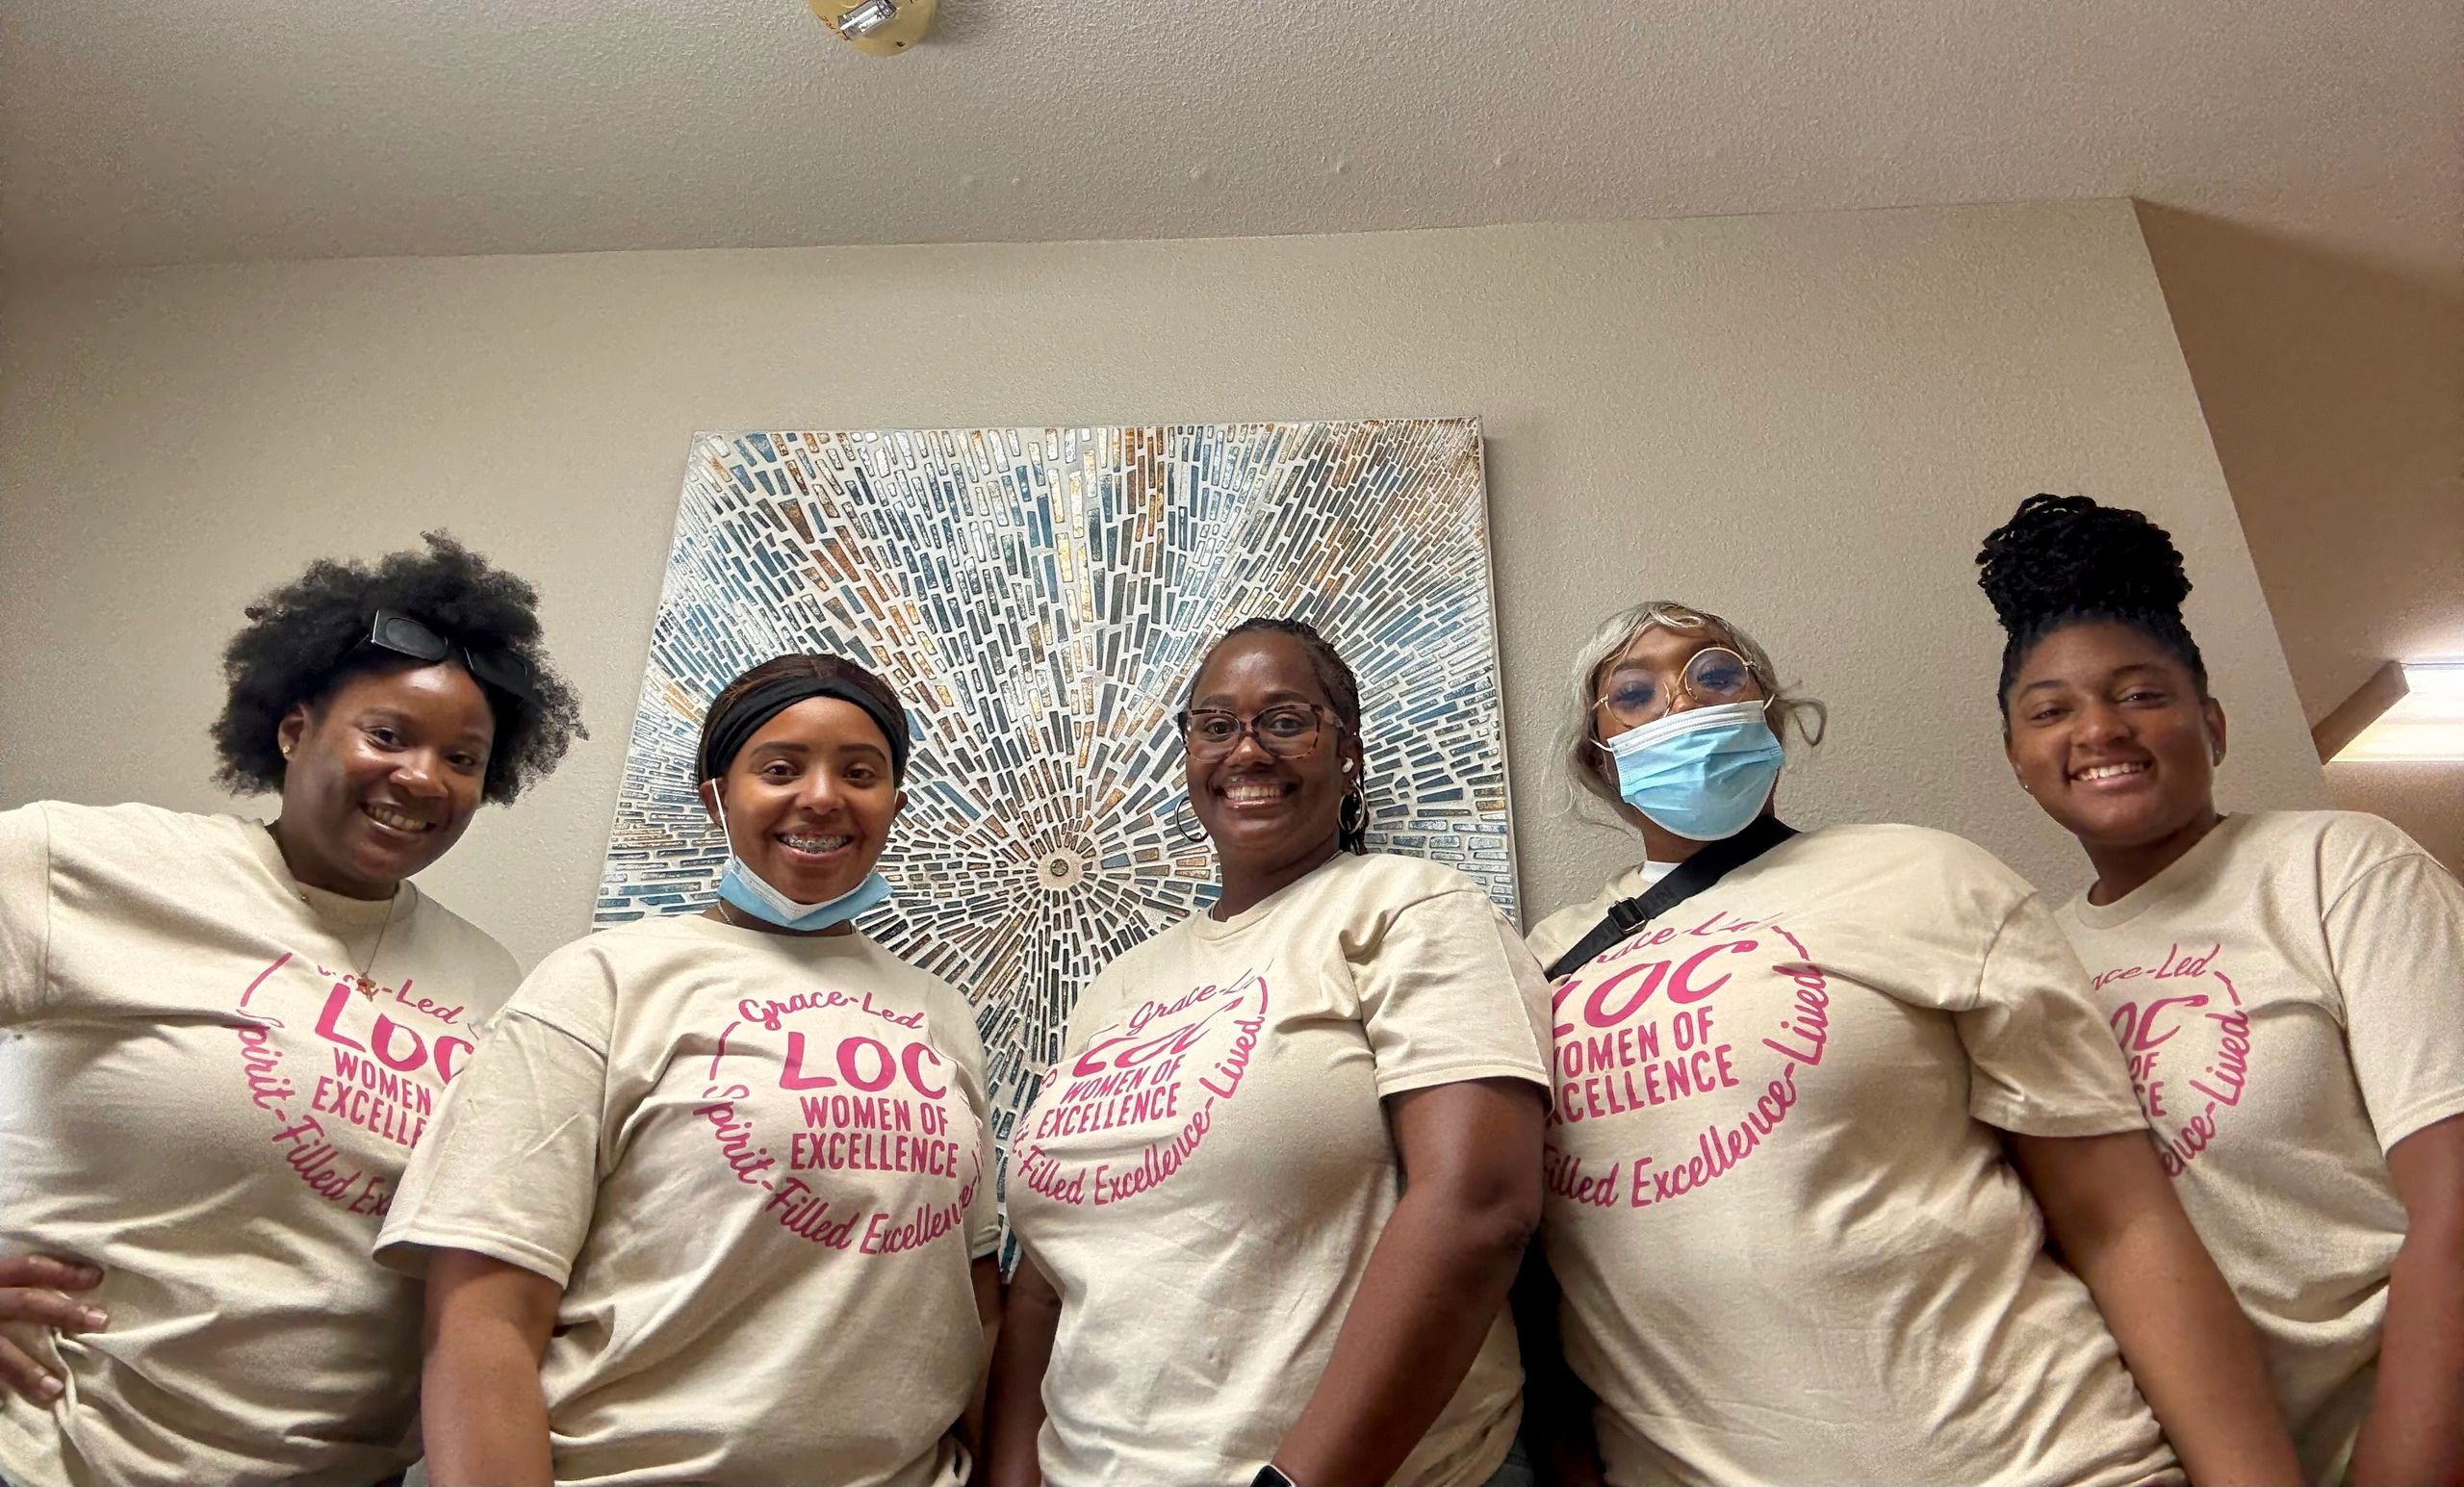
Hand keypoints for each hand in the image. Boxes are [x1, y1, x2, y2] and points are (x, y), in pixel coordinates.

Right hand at [0, 1254, 105, 1402]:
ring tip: (54, 1390)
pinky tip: (2, 1403)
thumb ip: (5, 1284)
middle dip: (63, 1312)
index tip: (97, 1277)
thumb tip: (49, 1290)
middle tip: (101, 1320)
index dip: (61, 1270)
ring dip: (27, 1371)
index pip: (24, 1268)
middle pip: (23, 1302)